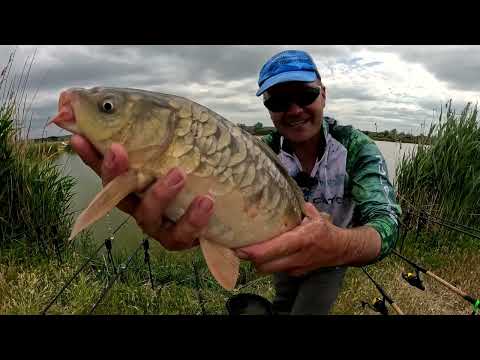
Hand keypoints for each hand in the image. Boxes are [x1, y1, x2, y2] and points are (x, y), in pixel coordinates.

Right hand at [70, 134, 213, 250]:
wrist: (227, 203)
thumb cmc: (197, 167)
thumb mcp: (180, 142)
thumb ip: (159, 127)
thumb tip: (134, 103)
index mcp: (135, 181)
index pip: (106, 167)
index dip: (90, 155)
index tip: (79, 137)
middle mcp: (140, 204)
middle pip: (118, 193)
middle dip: (114, 172)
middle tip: (117, 150)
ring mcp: (159, 224)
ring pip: (148, 215)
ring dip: (160, 194)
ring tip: (178, 173)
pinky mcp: (180, 238)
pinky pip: (182, 233)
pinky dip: (193, 218)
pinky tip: (206, 201)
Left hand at [234, 203, 350, 276]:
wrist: (342, 249)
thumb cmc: (325, 231)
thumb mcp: (314, 216)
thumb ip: (298, 208)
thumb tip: (282, 196)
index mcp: (300, 239)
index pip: (271, 250)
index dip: (253, 251)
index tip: (238, 248)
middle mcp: (297, 256)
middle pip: (264, 265)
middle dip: (250, 259)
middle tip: (239, 249)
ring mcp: (296, 267)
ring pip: (269, 270)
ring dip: (259, 262)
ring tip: (250, 251)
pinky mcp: (296, 273)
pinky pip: (277, 270)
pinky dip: (270, 263)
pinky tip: (268, 254)